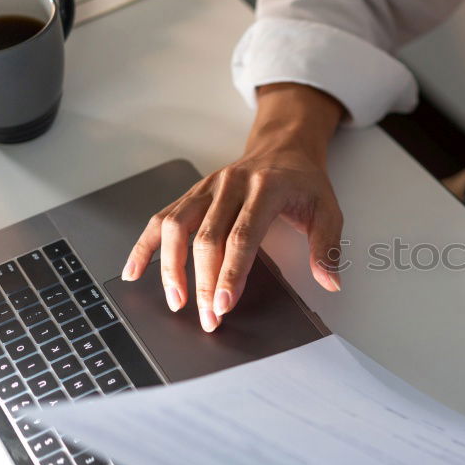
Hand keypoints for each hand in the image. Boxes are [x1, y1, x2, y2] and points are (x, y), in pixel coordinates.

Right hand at [121, 84, 345, 331]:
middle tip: (208, 317)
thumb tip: (330, 282)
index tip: (224, 303)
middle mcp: (231, 185)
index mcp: (266, 188)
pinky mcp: (193, 193)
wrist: (285, 147)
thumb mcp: (329, 209)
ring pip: (176, 226)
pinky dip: (145, 245)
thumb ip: (328, 247)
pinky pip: (162, 218)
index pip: (243, 235)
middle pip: (207, 237)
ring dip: (171, 267)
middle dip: (204, 282)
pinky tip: (134, 271)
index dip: (231, 271)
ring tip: (177, 302)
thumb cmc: (305, 182)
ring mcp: (207, 187)